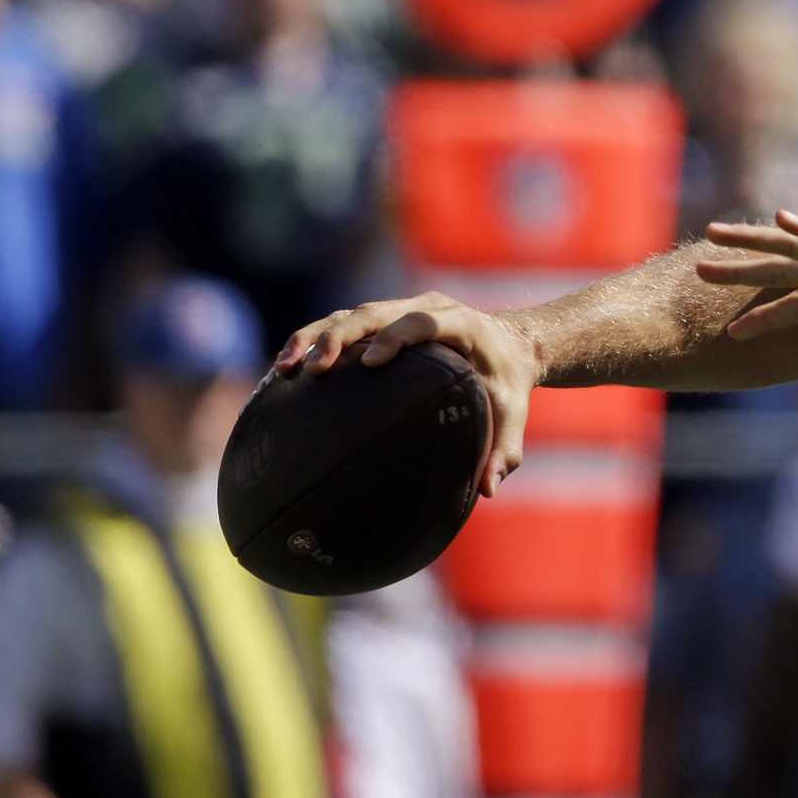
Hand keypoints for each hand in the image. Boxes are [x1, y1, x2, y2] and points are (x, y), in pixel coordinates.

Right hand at [272, 292, 542, 496]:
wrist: (510, 346)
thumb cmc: (507, 385)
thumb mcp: (513, 416)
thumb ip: (504, 450)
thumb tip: (488, 489)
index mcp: (462, 324)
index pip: (424, 322)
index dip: (398, 336)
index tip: (372, 362)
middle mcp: (427, 307)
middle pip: (376, 311)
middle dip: (341, 335)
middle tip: (314, 369)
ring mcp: (401, 309)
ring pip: (351, 313)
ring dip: (315, 336)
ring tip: (285, 369)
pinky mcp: (383, 319)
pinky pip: (343, 323)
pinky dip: (313, 340)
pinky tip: (284, 372)